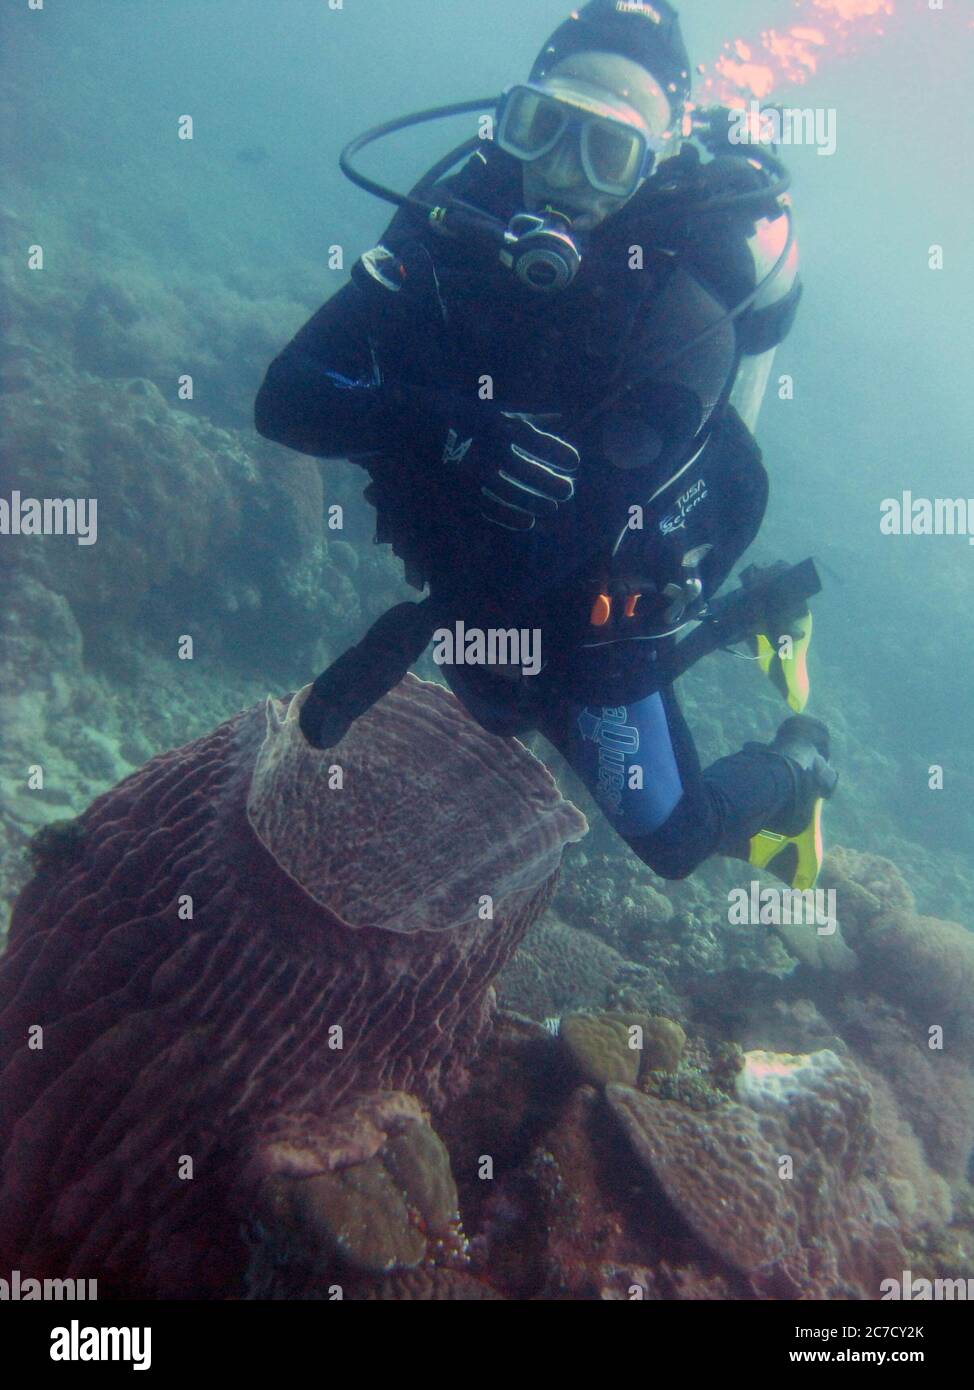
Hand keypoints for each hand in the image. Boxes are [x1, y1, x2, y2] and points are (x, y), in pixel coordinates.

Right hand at [464, 411, 579, 532]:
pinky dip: (511, 519)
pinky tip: (528, 522)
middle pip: (530, 473)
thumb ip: (524, 415)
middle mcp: (489, 450)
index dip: (560, 454)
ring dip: (536, 504)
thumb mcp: (491, 408)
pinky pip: (490, 510)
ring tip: (552, 508)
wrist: (410, 422)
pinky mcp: (460, 491)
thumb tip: (558, 415)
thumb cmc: (456, 412)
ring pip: (513, 496)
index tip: (574, 463)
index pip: (539, 442)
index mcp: (499, 426)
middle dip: (553, 485)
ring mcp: (474, 474)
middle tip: (568, 491)